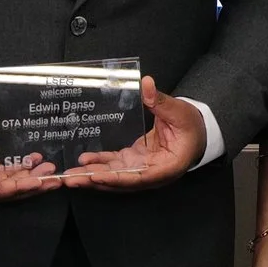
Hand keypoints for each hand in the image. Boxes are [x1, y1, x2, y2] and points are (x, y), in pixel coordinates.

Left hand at [69, 76, 205, 188]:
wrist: (197, 132)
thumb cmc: (192, 125)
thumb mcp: (179, 111)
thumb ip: (160, 101)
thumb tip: (145, 84)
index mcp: (167, 167)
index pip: (139, 177)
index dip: (117, 178)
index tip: (97, 176)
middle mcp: (152, 174)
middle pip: (121, 181)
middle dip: (95, 181)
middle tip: (71, 180)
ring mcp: (142, 168)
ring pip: (115, 176)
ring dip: (92, 176)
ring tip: (70, 176)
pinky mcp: (136, 161)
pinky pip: (115, 165)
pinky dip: (100, 163)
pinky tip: (84, 161)